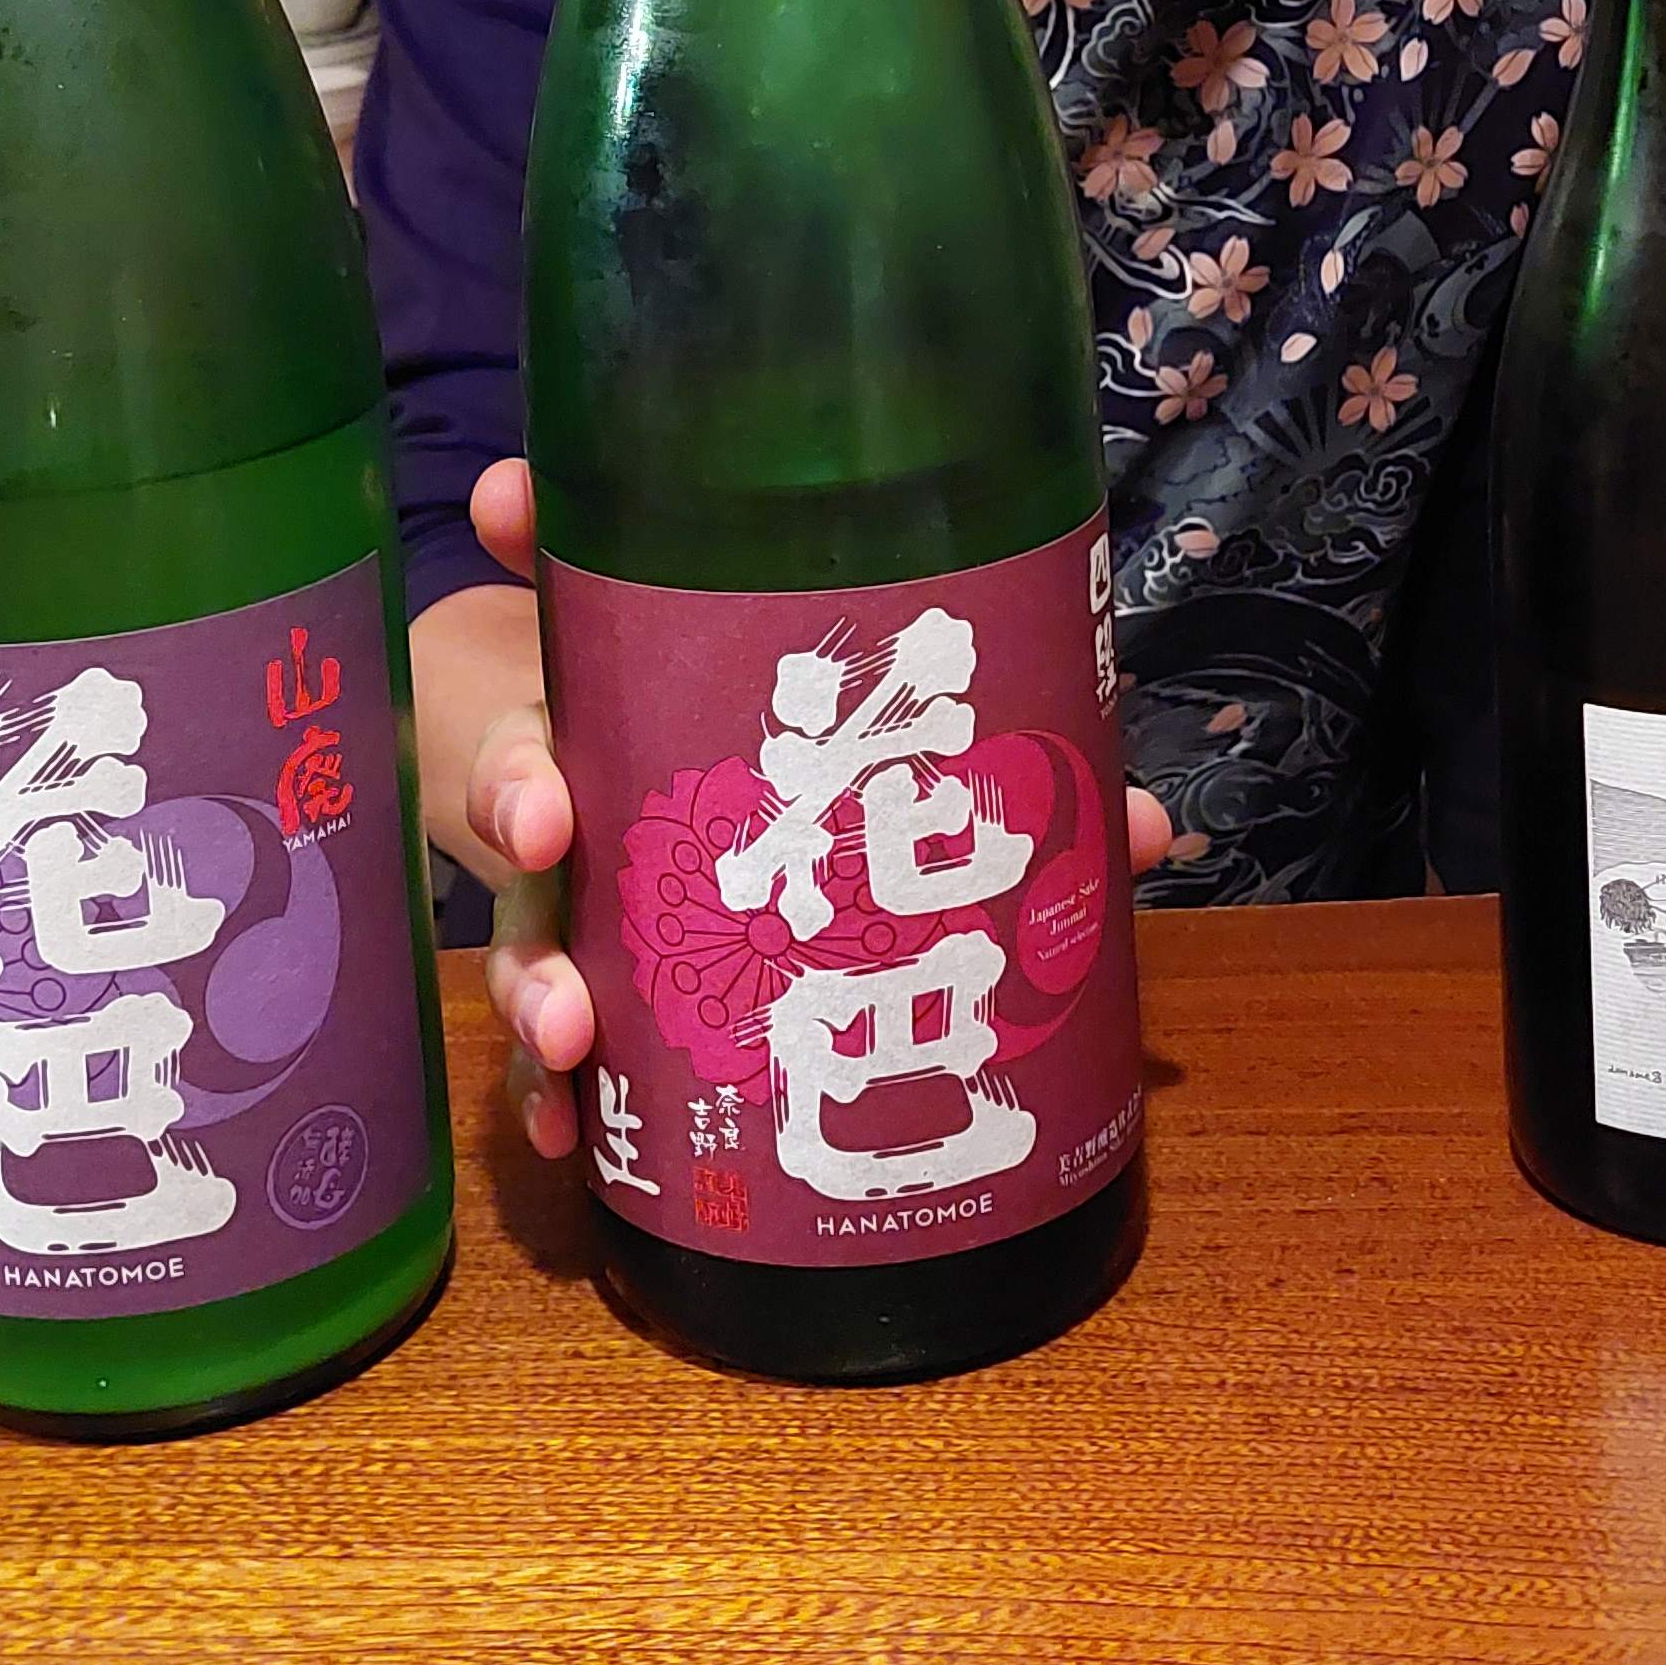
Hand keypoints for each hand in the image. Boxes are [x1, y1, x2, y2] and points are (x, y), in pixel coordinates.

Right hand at [438, 458, 1180, 1165]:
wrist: (659, 849)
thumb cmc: (777, 790)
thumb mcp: (879, 769)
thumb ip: (1007, 786)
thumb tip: (1151, 828)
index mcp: (644, 709)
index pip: (581, 634)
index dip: (545, 561)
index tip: (514, 522)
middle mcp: (582, 803)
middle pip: (526, 791)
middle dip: (520, 796)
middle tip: (546, 821)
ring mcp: (562, 914)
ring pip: (521, 933)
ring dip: (528, 976)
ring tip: (565, 1025)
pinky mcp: (577, 1021)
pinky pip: (552, 1067)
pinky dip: (551, 1105)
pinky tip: (571, 1142)